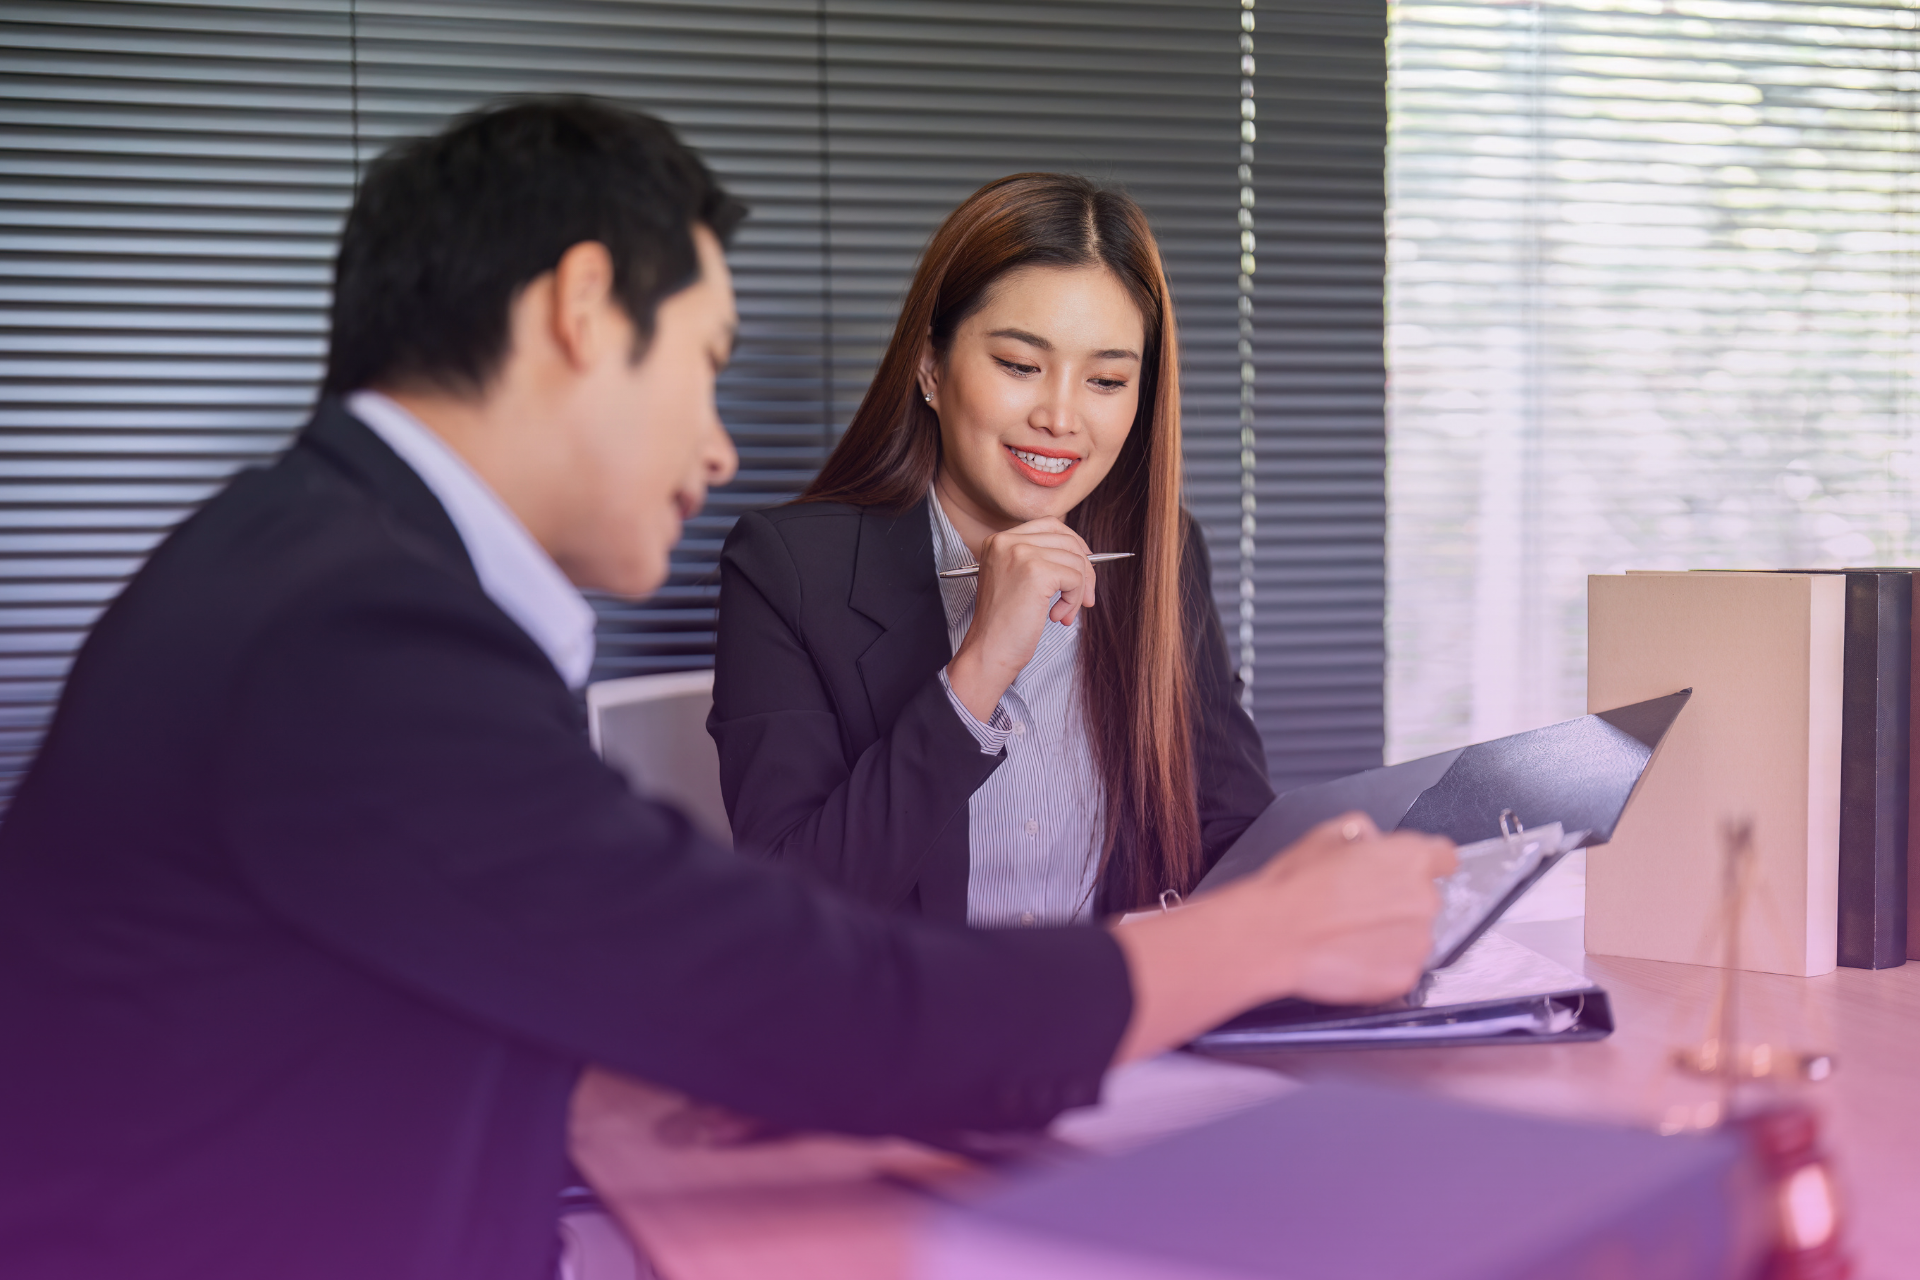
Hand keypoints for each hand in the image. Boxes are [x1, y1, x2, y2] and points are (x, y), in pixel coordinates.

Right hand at [945, 517, 1095, 721]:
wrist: (988, 651)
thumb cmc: (1003, 624)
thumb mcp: (1016, 580)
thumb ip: (1040, 560)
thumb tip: (1084, 554)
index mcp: (999, 541)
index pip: (1050, 524)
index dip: (1073, 543)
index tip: (1083, 566)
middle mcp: (1007, 541)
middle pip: (1067, 540)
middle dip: (1084, 570)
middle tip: (1084, 598)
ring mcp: (1021, 554)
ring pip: (1075, 560)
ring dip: (1078, 591)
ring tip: (1063, 613)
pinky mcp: (1036, 572)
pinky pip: (1075, 578)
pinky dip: (1074, 600)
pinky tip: (1057, 616)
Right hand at [1107, 812, 1456, 1062]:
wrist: (1274, 934)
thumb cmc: (1295, 884)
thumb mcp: (1325, 834)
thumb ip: (1362, 832)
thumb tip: (1371, 841)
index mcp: (1411, 858)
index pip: (1444, 856)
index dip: (1424, 863)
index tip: (1407, 872)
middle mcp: (1425, 900)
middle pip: (1424, 898)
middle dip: (1398, 900)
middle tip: (1356, 905)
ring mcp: (1418, 943)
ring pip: (1413, 935)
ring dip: (1390, 934)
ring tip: (1347, 934)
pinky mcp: (1404, 978)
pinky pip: (1400, 967)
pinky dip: (1380, 963)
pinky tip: (1348, 955)